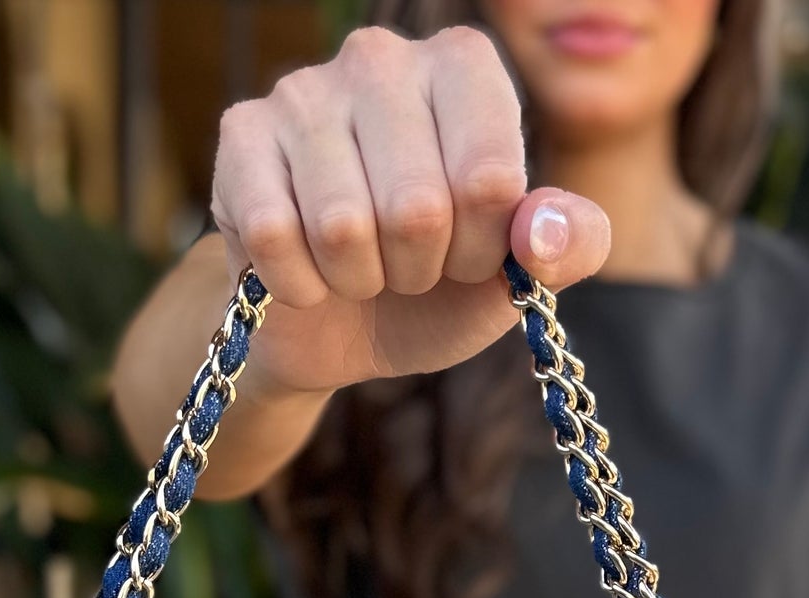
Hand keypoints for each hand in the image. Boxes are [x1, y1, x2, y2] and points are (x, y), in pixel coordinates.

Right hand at [211, 24, 610, 400]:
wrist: (339, 328)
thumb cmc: (437, 286)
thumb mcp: (515, 276)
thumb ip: (568, 245)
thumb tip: (537, 230)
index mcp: (464, 67)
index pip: (489, 179)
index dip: (481, 249)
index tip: (467, 253)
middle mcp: (381, 57)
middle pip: (418, 208)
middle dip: (417, 270)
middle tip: (408, 266)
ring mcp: (302, 91)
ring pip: (343, 226)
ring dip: (357, 279)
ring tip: (359, 266)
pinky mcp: (240, 137)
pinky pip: (275, 235)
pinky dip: (300, 285)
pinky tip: (307, 270)